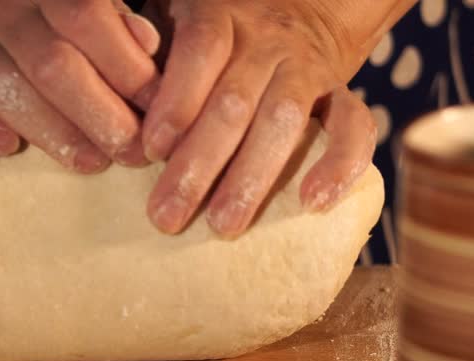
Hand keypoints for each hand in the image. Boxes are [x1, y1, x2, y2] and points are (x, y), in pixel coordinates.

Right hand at [0, 0, 162, 171]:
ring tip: (89, 162)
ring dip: (49, 128)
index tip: (160, 114)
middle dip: (98, 110)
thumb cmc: (45, 32)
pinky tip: (3, 147)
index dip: (127, 67)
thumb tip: (149, 46)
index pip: (86, 14)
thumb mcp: (88, 20)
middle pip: (48, 58)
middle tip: (133, 152)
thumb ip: (119, 30)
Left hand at [140, 0, 380, 235]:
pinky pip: (354, 126)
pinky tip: (313, 203)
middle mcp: (267, 40)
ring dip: (252, 178)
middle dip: (199, 164)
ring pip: (284, 120)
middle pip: (234, 101)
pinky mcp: (340, 94)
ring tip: (224, 227)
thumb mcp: (174, 25)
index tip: (150, 150)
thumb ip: (149, 58)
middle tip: (166, 216)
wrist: (296, 12)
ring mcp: (306, 68)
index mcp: (220, 17)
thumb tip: (120, 120)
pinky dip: (340, 164)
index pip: (201, 50)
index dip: (177, 100)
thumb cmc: (211, 40)